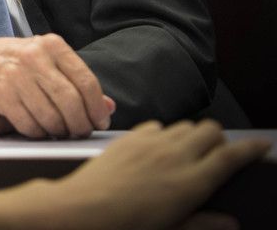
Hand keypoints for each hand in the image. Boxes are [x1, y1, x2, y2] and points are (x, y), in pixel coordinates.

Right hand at [0, 34, 114, 137]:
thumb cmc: (21, 62)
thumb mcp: (50, 61)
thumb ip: (78, 81)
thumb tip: (109, 107)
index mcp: (52, 45)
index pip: (86, 82)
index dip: (97, 108)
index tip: (100, 122)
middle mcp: (33, 57)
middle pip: (70, 102)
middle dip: (80, 124)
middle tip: (81, 132)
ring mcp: (14, 74)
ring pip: (50, 116)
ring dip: (60, 131)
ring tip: (62, 132)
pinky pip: (28, 124)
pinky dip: (39, 133)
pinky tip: (41, 130)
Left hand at [45, 120, 270, 229]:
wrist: (84, 209)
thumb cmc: (128, 226)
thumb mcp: (172, 229)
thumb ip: (203, 223)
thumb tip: (230, 223)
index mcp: (193, 181)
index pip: (231, 156)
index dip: (251, 148)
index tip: (261, 146)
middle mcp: (175, 155)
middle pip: (211, 130)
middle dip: (219, 140)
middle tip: (216, 156)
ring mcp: (151, 142)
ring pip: (185, 125)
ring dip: (192, 135)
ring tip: (187, 154)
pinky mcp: (130, 137)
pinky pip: (157, 126)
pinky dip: (164, 134)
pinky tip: (157, 149)